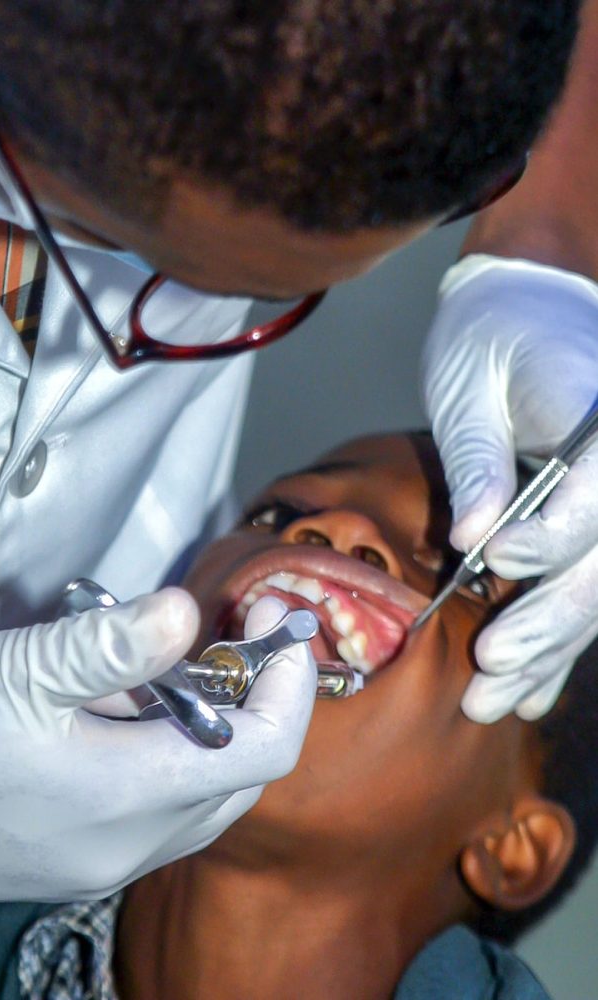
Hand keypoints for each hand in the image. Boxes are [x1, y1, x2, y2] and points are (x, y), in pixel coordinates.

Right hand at [0, 589, 315, 899]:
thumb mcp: (21, 670)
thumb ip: (113, 643)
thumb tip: (186, 612)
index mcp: (129, 796)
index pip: (265, 749)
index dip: (288, 683)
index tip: (275, 625)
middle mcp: (131, 846)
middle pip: (243, 775)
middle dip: (251, 701)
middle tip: (228, 639)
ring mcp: (104, 862)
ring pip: (204, 797)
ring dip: (209, 730)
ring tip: (163, 669)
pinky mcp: (79, 861)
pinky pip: (160, 812)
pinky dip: (170, 758)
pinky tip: (121, 714)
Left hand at [422, 253, 597, 721]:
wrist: (525, 307)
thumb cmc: (488, 335)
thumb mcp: (467, 386)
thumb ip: (476, 462)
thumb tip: (475, 538)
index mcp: (597, 412)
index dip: (556, 532)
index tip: (498, 558)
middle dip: (552, 618)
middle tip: (491, 667)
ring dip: (550, 648)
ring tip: (493, 701)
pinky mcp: (592, 522)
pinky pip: (585, 586)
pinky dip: (558, 642)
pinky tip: (529, 691)